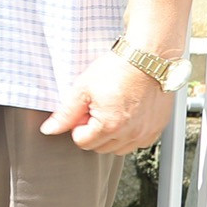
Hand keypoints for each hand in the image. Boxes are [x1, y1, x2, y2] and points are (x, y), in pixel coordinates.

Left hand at [43, 49, 173, 154]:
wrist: (149, 58)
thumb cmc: (118, 69)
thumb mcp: (83, 89)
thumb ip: (65, 114)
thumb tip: (49, 130)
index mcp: (110, 126)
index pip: (82, 142)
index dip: (77, 126)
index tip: (84, 110)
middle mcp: (131, 134)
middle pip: (99, 148)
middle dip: (93, 131)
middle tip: (97, 108)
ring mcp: (146, 132)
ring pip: (118, 148)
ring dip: (111, 135)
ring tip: (112, 110)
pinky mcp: (158, 128)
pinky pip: (138, 142)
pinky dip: (129, 133)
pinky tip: (126, 114)